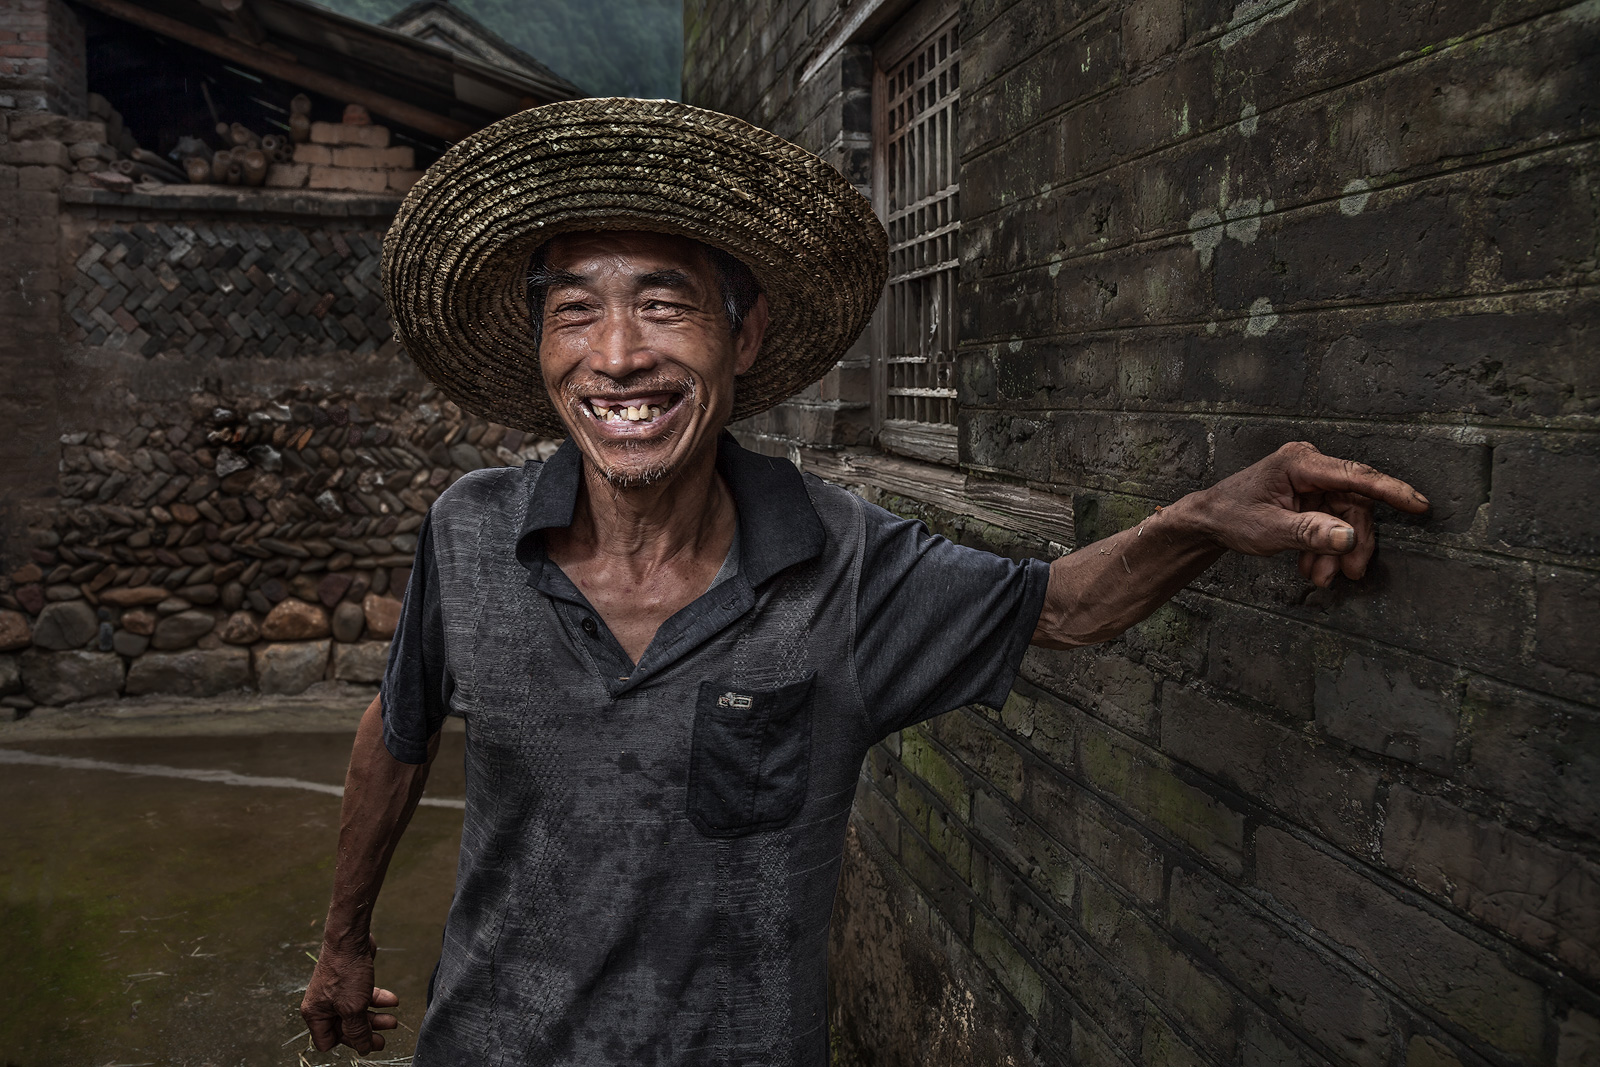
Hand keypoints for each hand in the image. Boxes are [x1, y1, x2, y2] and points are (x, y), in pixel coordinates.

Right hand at [300, 934, 400, 1053]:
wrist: (351, 939)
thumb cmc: (345, 971)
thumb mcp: (353, 1008)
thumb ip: (358, 1031)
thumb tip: (363, 1049)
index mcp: (316, 1014)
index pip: (327, 1041)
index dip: (346, 1043)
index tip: (365, 1041)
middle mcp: (323, 1004)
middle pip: (345, 1028)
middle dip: (367, 1032)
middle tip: (385, 1037)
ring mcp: (336, 993)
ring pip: (357, 1013)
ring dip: (376, 1018)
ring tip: (393, 1020)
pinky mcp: (349, 982)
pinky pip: (363, 997)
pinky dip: (377, 1000)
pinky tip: (393, 1001)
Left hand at [1195, 441, 1429, 586]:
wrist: (1209, 521)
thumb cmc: (1232, 516)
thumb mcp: (1270, 530)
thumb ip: (1310, 534)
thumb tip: (1349, 538)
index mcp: (1300, 463)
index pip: (1356, 476)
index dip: (1392, 491)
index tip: (1420, 505)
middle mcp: (1310, 467)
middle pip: (1353, 505)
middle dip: (1350, 543)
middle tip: (1348, 574)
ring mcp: (1311, 482)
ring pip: (1344, 519)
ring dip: (1335, 551)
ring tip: (1319, 577)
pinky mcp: (1310, 497)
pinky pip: (1331, 524)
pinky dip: (1324, 548)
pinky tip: (1311, 567)